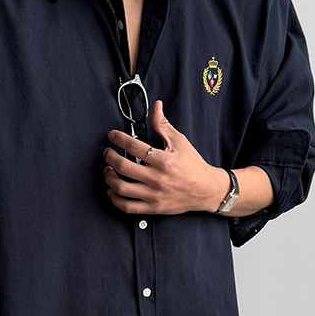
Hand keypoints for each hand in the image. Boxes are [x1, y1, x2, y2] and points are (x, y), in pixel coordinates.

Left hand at [103, 100, 229, 214]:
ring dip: (109, 178)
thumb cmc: (193, 166)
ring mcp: (154, 195)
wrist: (206, 190)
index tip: (113, 136)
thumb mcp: (180, 141)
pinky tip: (112, 191)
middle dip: (110, 157)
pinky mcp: (153, 208)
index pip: (134, 146)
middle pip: (124, 167)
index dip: (118, 139)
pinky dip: (115, 199)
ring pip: (122, 188)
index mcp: (163, 160)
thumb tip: (156, 107)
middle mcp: (157, 179)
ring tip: (108, 170)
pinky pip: (128, 207)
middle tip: (108, 153)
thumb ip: (163, 125)